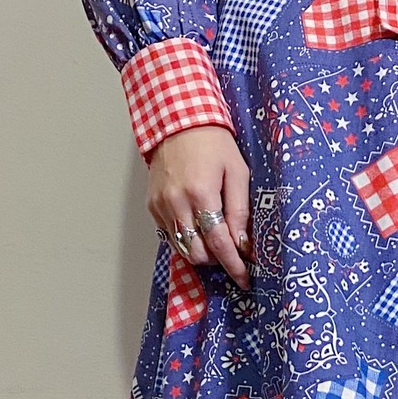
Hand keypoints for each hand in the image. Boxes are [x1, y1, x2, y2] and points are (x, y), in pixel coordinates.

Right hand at [148, 125, 251, 290]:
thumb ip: (240, 210)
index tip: (245, 278)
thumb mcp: (237, 172)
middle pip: (197, 254)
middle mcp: (177, 203)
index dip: (233, 265)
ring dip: (201, 251)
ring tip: (214, 238)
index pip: (219, 243)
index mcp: (201, 194)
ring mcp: (161, 205)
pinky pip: (171, 235)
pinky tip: (197, 225)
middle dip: (217, 259)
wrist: (177, 120)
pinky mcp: (152, 205)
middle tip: (230, 250)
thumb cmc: (212, 142)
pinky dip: (186, 238)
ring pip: (182, 248)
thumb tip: (243, 244)